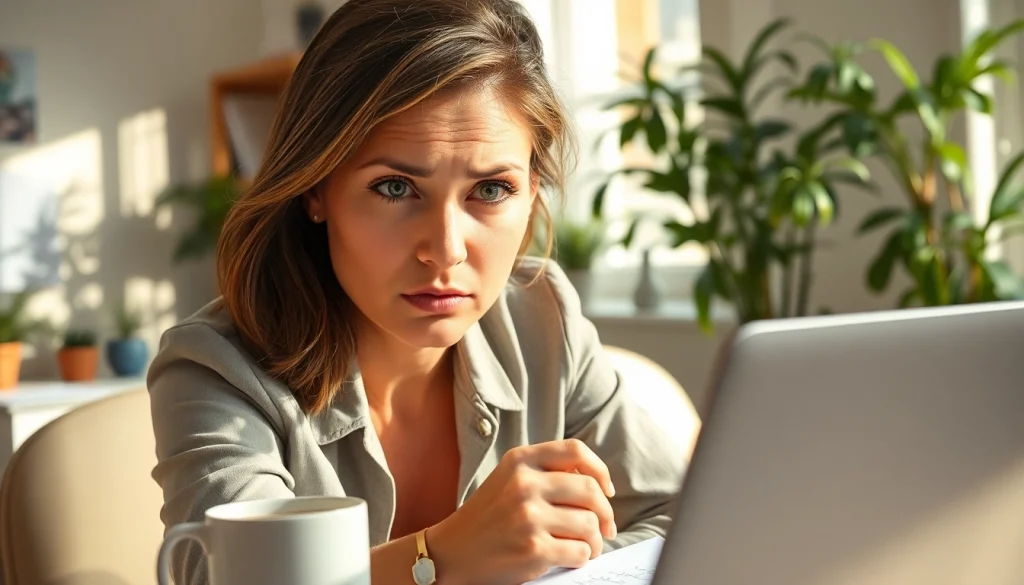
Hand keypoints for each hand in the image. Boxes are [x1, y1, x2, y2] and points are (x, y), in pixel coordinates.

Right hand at [427, 439, 616, 584]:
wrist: (451, 552)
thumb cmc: (488, 515)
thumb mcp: (509, 478)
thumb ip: (546, 471)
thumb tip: (596, 480)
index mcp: (519, 460)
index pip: (575, 450)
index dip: (600, 470)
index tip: (606, 490)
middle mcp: (524, 484)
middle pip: (590, 489)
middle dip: (605, 513)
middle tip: (606, 527)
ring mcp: (528, 517)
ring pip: (590, 524)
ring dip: (595, 540)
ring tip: (587, 546)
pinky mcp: (533, 550)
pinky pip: (580, 552)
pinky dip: (582, 558)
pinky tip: (570, 558)